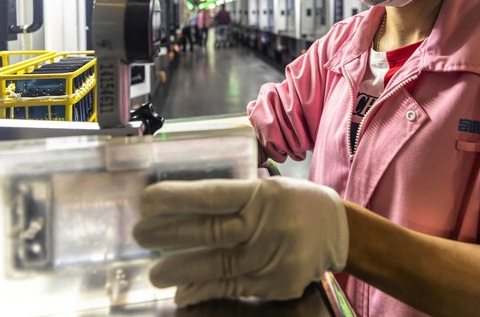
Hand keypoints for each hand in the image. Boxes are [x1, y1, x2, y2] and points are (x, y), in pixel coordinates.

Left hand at [133, 177, 348, 306]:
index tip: (146, 201)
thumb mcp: (268, 188)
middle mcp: (267, 225)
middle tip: (141, 235)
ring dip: (181, 270)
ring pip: (218, 266)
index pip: (212, 196)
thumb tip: (183, 212)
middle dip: (170, 235)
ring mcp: (272, 258)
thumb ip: (233, 199)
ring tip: (156, 272)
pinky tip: (184, 291)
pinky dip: (205, 290)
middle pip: (210, 232)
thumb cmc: (294, 203)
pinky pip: (233, 288)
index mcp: (262, 195)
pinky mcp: (276, 284)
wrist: (338, 232)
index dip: (177, 198)